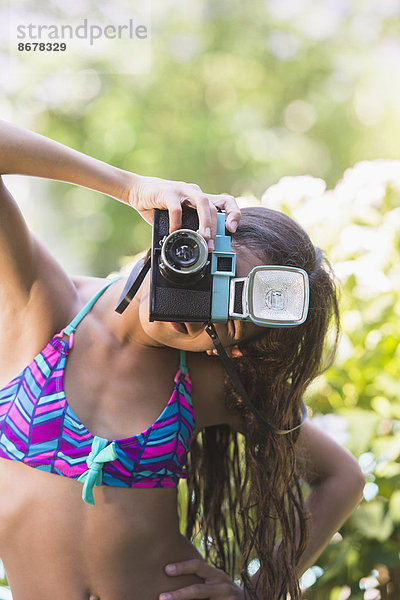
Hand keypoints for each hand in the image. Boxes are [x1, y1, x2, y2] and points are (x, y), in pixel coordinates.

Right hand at [125, 174, 239, 250]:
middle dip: (215, 229)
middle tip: (211, 246)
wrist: (136, 190)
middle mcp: (194, 191)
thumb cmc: (158, 205)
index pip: (225, 201)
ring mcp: (182, 189)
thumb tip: (199, 248)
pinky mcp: (167, 191)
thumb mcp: (177, 217)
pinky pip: (176, 208)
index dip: (233, 214)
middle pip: (213, 208)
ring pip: (202, 202)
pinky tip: (173, 232)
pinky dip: (177, 222)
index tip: (232, 230)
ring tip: (202, 238)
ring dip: (205, 222)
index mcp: (199, 198)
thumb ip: (188, 227)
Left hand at [159, 558, 245, 599]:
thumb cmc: (222, 590)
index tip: (166, 569)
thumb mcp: (215, 580)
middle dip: (178, 595)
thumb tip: (169, 572)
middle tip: (161, 598)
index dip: (182, 567)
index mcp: (216, 575)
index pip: (198, 566)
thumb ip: (200, 577)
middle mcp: (222, 586)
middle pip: (197, 590)